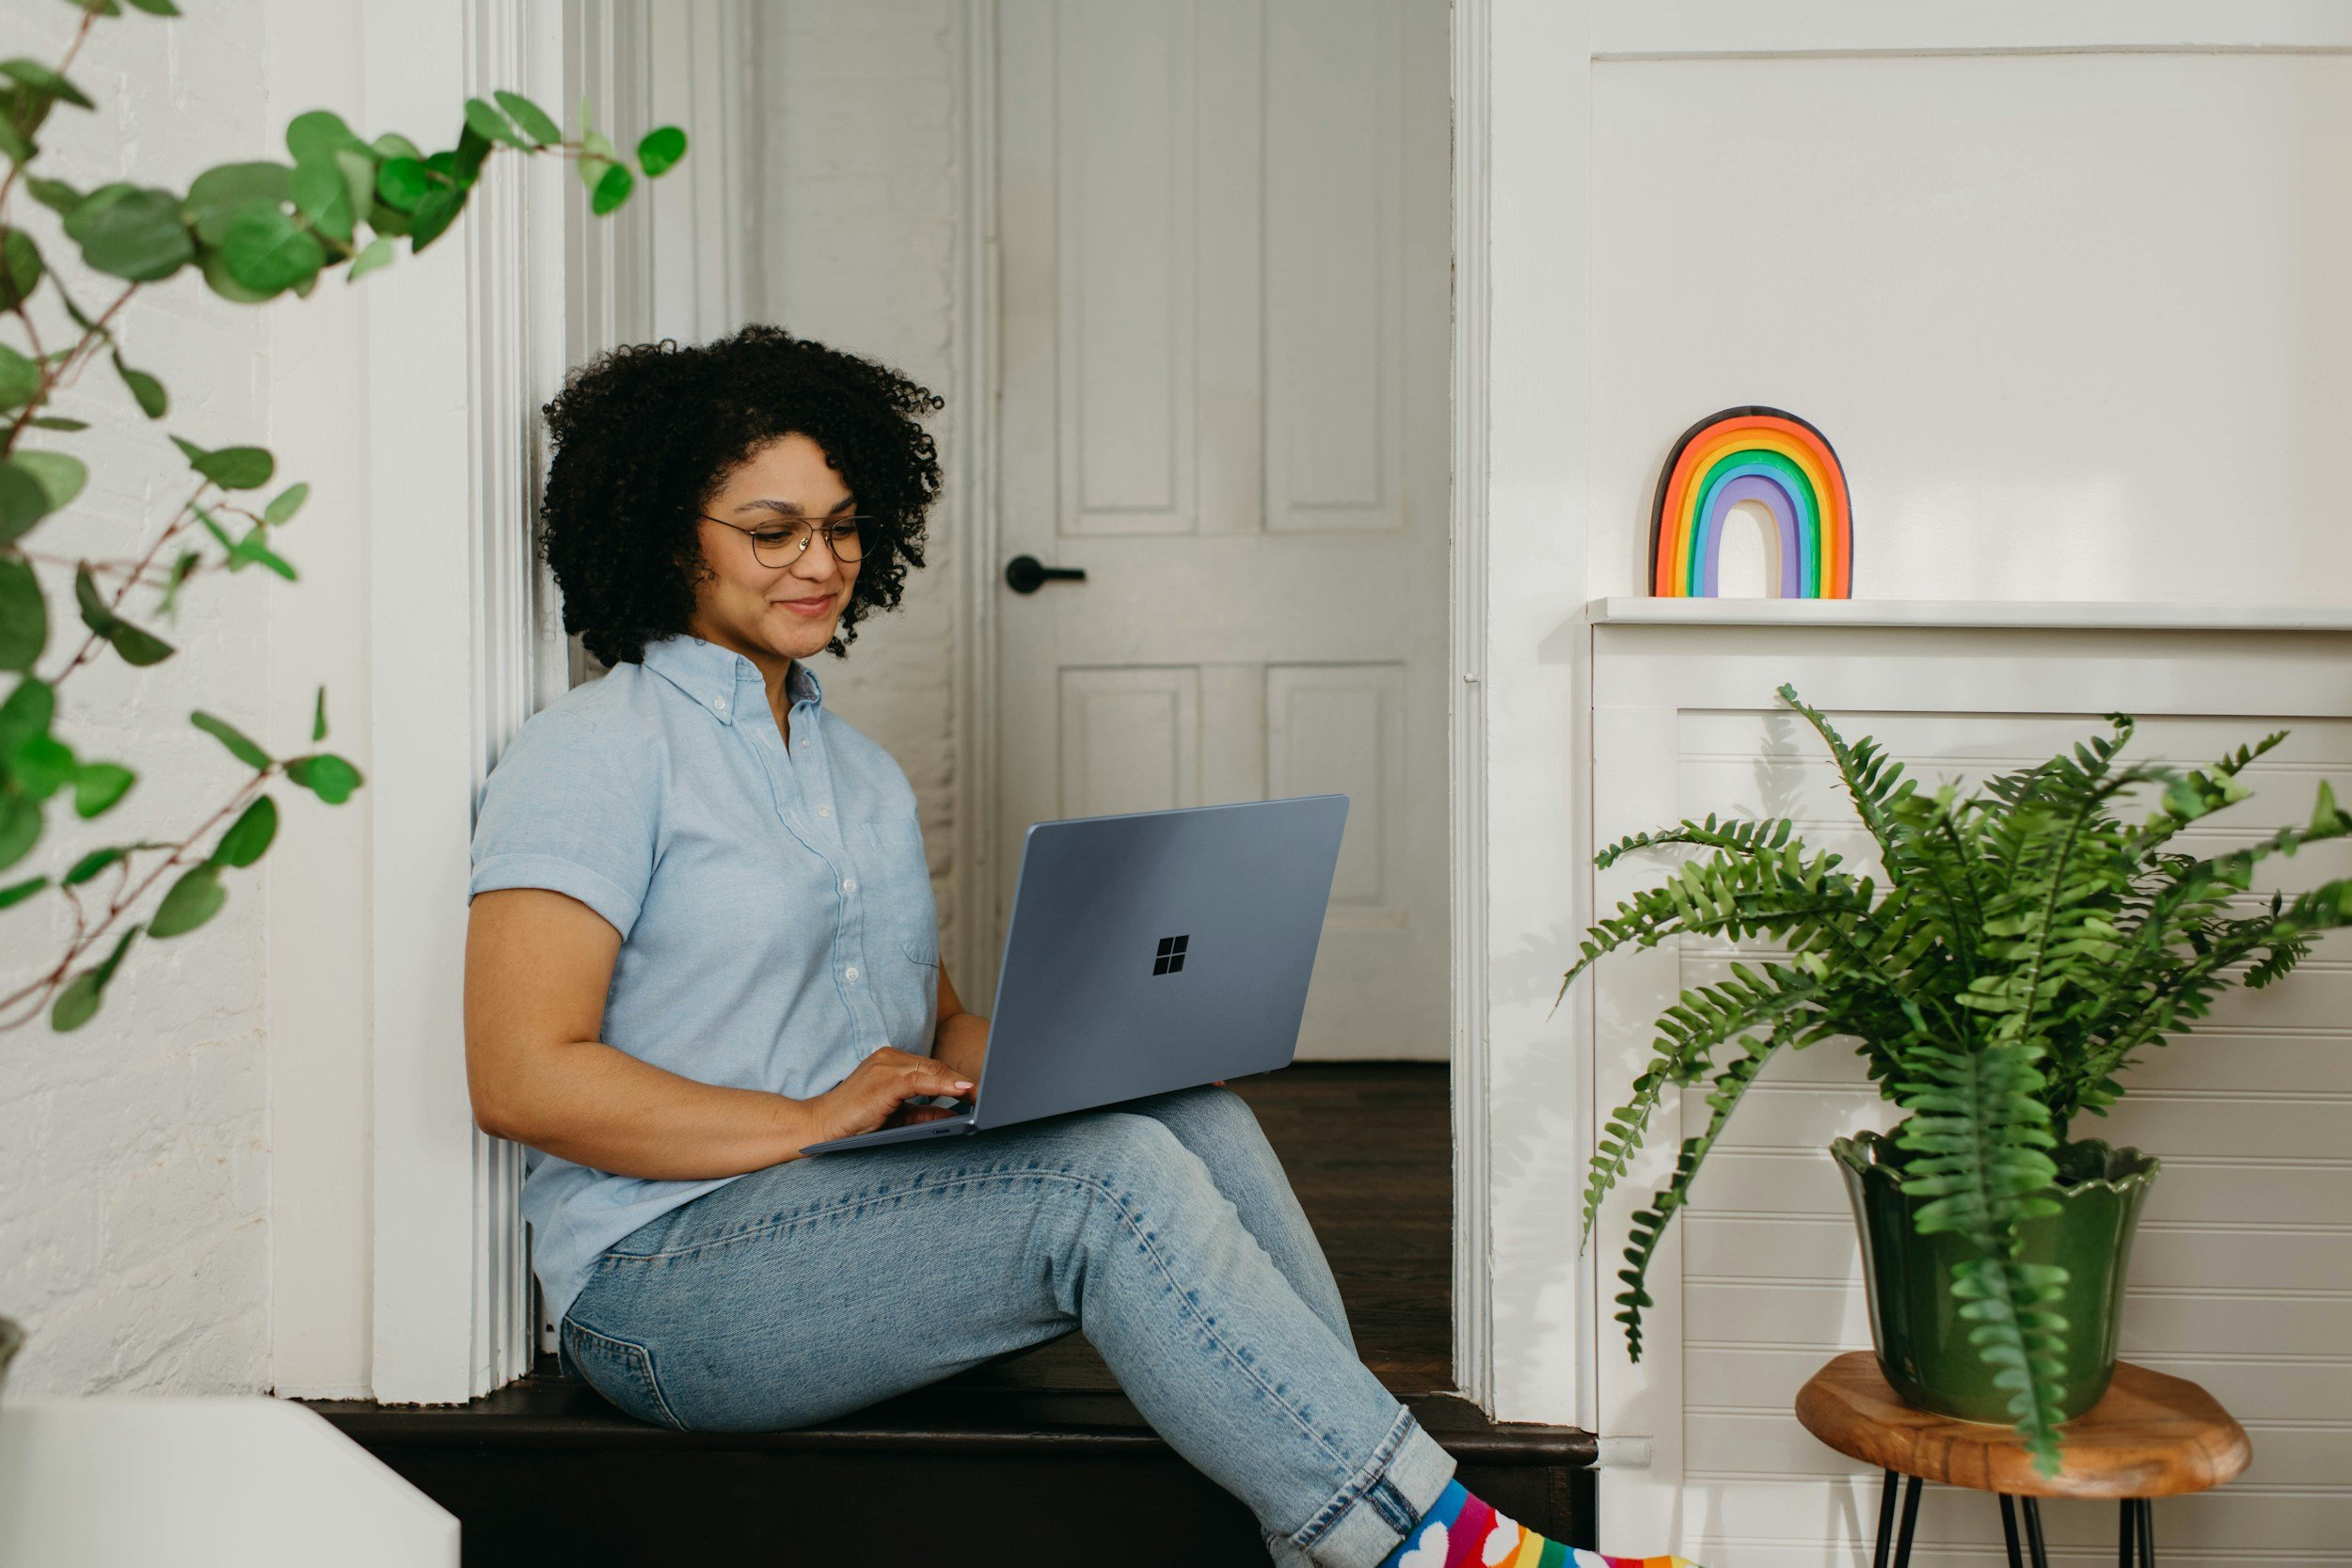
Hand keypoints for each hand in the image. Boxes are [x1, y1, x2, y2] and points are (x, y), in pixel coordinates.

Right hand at [805, 1047, 974, 1147]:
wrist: (820, 1127)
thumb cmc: (855, 1123)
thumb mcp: (897, 1117)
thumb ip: (924, 1112)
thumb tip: (955, 1114)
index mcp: (890, 1061)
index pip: (931, 1067)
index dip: (955, 1078)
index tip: (979, 1090)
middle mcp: (887, 1057)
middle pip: (935, 1066)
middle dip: (961, 1079)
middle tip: (990, 1091)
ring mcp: (884, 1066)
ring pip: (930, 1070)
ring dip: (958, 1081)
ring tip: (980, 1092)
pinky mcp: (883, 1080)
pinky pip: (920, 1079)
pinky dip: (944, 1084)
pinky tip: (962, 1090)